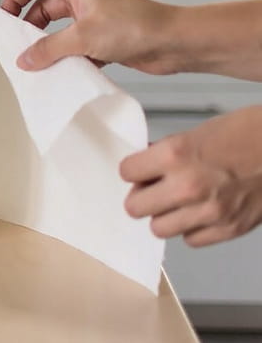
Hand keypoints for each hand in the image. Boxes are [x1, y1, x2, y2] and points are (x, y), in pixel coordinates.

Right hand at [1, 0, 177, 72]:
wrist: (173, 42)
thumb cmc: (133, 26)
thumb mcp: (82, 37)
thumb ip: (49, 48)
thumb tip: (24, 60)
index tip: (4, 16)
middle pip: (44, 8)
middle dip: (30, 26)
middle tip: (18, 47)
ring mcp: (93, 19)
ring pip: (59, 30)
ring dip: (49, 46)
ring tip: (37, 64)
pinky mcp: (103, 39)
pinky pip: (76, 48)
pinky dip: (67, 59)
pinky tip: (63, 73)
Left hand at [120, 106, 261, 245]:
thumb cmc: (245, 133)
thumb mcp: (194, 132)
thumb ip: (165, 152)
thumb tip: (145, 164)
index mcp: (175, 155)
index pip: (126, 172)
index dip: (133, 170)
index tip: (138, 170)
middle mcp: (187, 186)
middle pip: (135, 207)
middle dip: (141, 196)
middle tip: (151, 189)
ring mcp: (208, 211)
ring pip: (159, 228)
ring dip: (164, 215)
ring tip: (176, 201)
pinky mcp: (228, 229)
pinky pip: (191, 240)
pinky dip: (191, 228)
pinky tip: (199, 211)